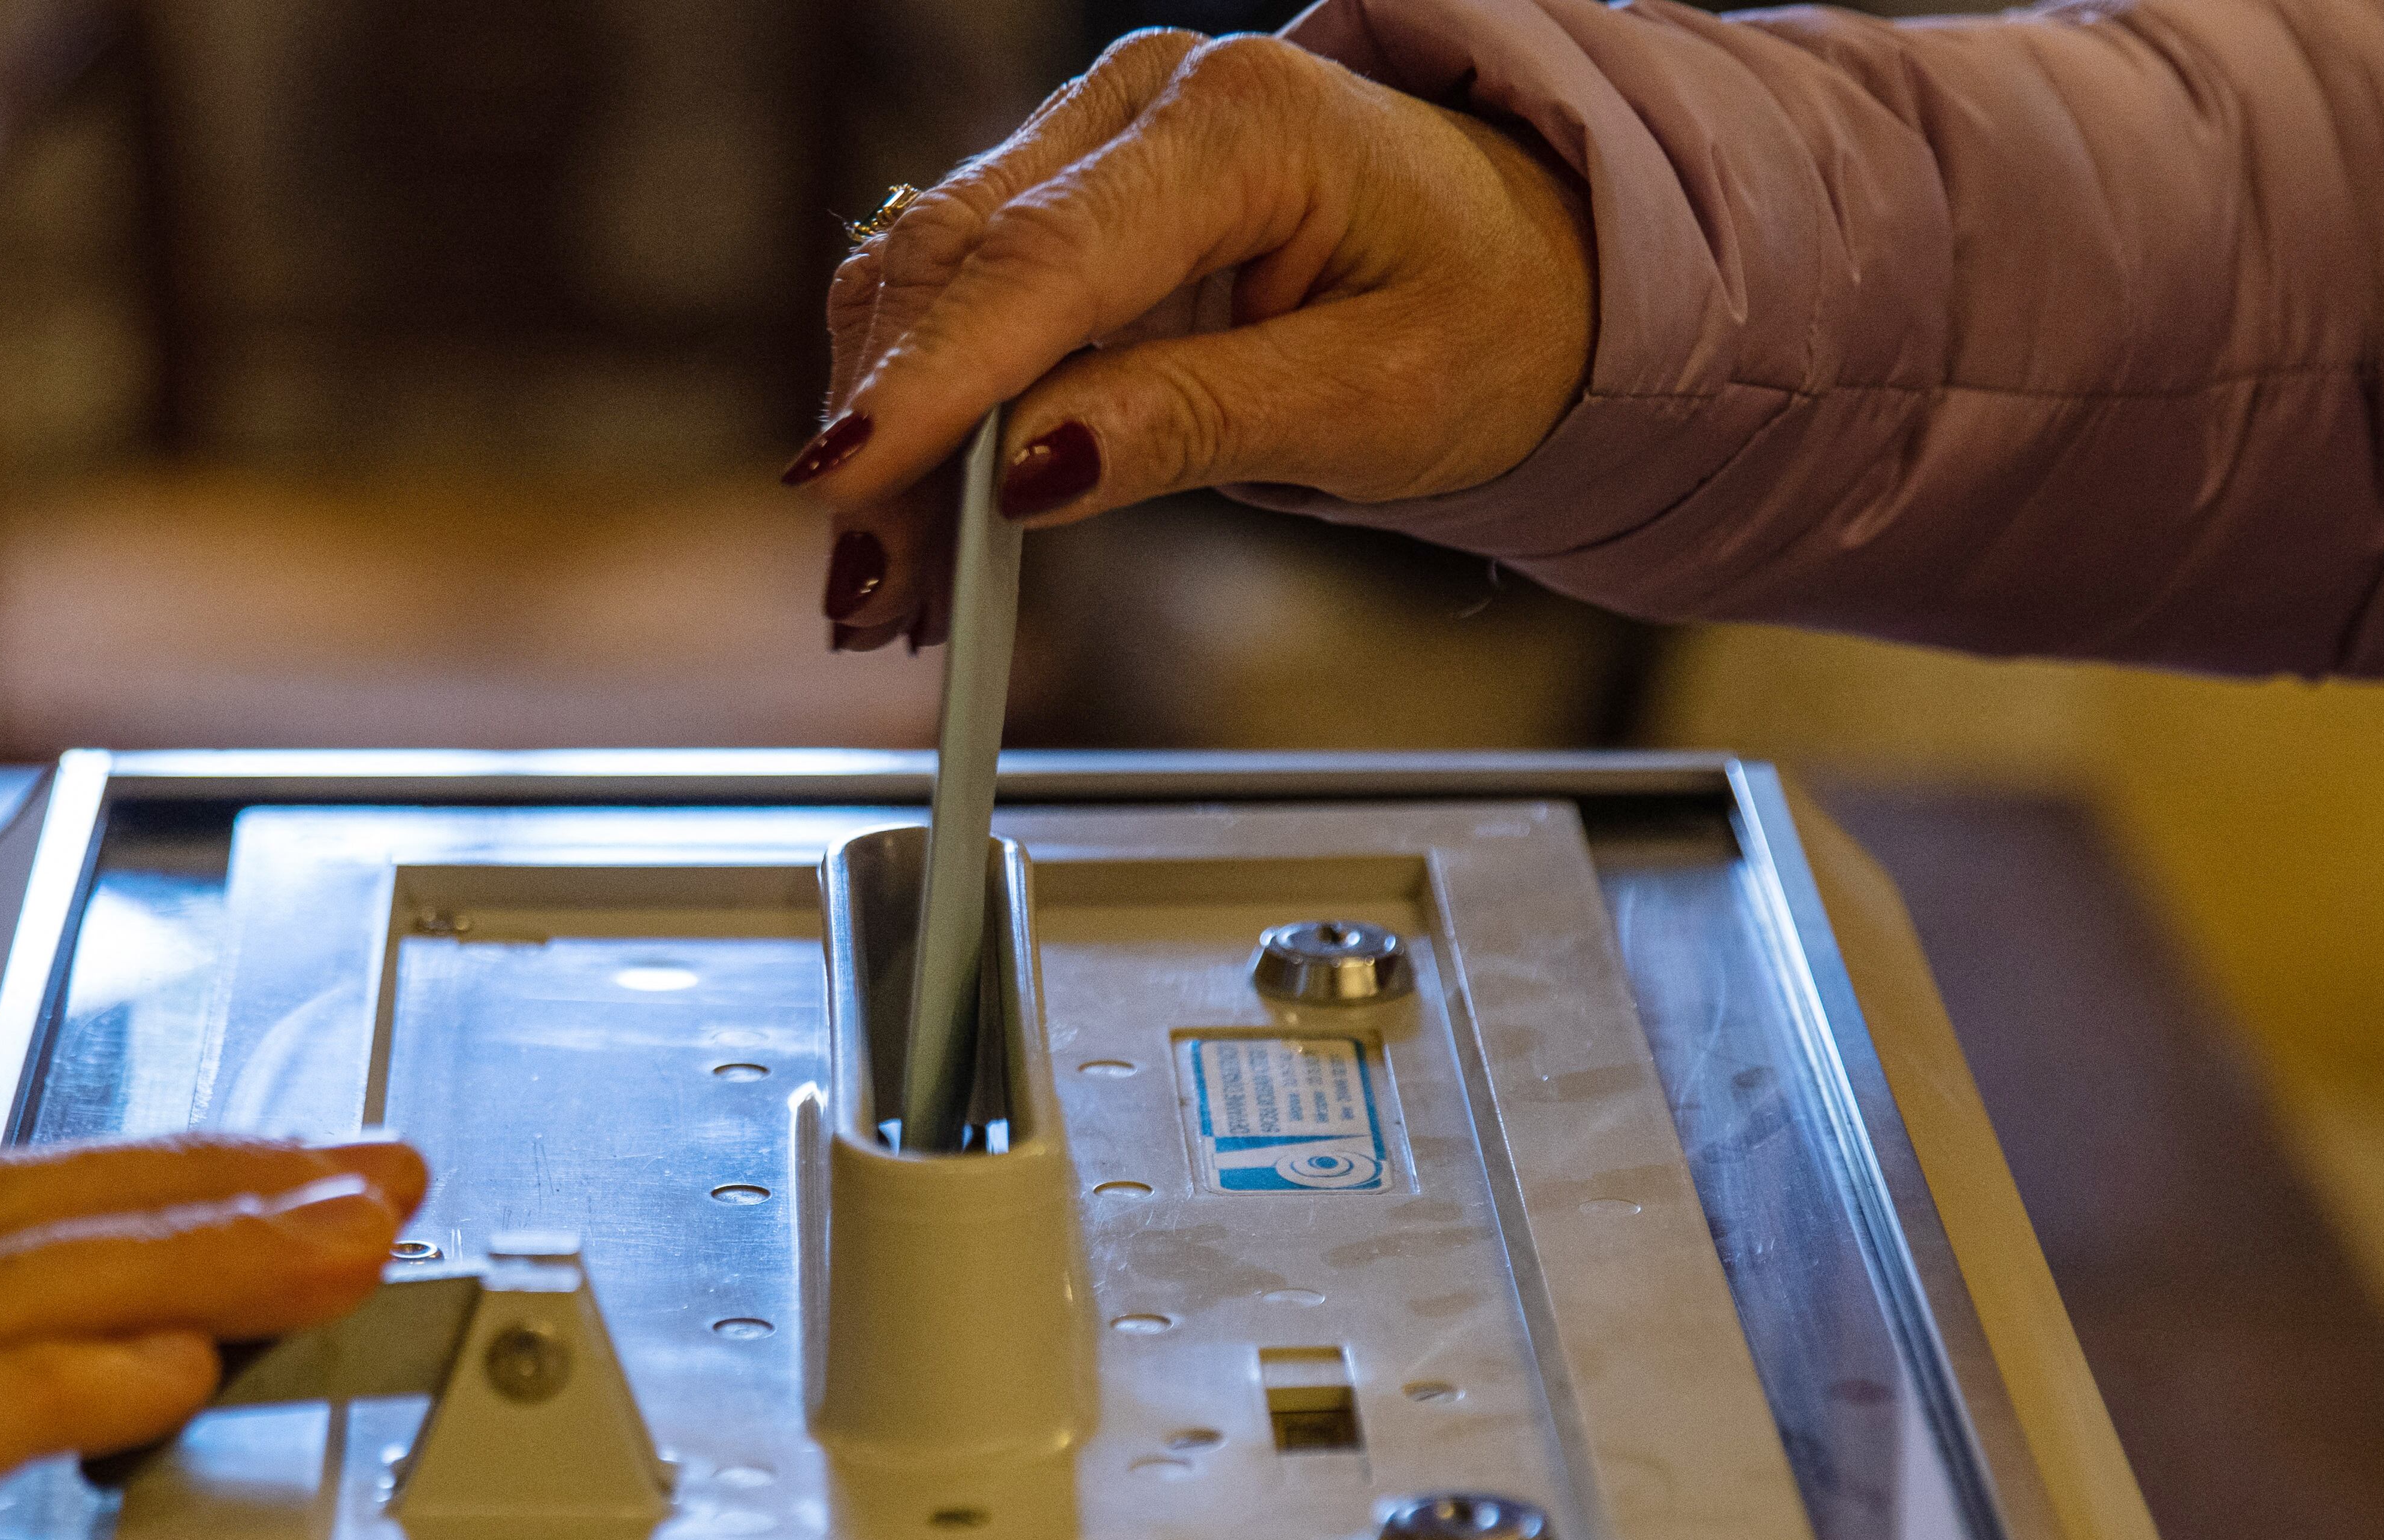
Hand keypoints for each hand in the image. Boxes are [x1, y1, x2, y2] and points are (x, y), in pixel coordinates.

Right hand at [786, 29, 1595, 648]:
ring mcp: (1093, 136)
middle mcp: (1146, 100)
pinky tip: (917, 515)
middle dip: (889, 437)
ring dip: (887, 434)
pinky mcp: (1065, 194)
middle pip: (953, 264)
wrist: (1534, 266)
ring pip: (925, 278)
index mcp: (1243, 121)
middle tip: (868, 595)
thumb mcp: (1371, 399)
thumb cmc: (1486, 317)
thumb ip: (1192, 423)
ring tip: (887, 585)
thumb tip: (1030, 470)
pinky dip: (919, 408)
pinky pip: (952, 294)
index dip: (932, 387)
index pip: (1041, 264)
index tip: (848, 487)